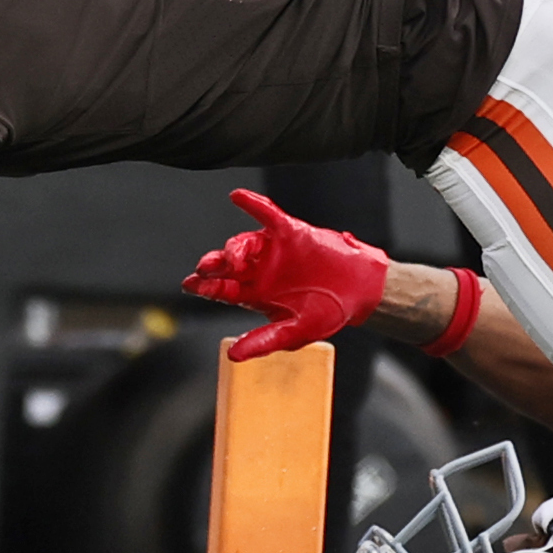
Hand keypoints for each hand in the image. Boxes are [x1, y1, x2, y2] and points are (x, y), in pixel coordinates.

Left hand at [182, 188, 389, 359]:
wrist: (360, 291)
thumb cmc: (329, 312)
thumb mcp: (296, 332)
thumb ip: (265, 341)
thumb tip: (234, 355)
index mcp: (256, 295)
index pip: (223, 290)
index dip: (205, 287)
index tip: (192, 286)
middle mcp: (260, 271)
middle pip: (228, 266)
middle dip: (214, 266)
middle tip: (205, 269)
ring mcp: (273, 251)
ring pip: (245, 244)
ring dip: (234, 247)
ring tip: (233, 255)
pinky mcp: (291, 232)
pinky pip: (268, 216)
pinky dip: (254, 205)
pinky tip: (238, 198)